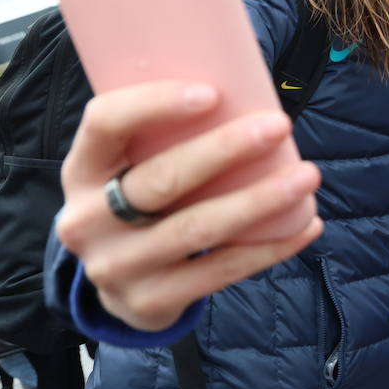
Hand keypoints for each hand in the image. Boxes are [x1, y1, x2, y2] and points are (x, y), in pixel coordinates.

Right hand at [54, 81, 323, 331]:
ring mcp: (116, 267)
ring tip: (307, 176)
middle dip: (226, 150)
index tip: (213, 93)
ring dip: (260, 200)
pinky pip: (219, 271)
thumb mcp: (130, 169)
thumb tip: (245, 87)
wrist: (120, 287)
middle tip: (279, 125)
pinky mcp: (149, 302)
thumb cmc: (141, 202)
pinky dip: (269, 247)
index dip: (154, 105)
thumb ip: (163, 136)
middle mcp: (87, 220)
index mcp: (80, 170)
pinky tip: (306, 225)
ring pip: (197, 229)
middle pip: (161, 180)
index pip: (105, 124)